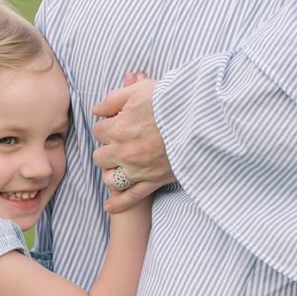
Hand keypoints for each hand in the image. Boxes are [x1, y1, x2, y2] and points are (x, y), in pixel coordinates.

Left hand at [90, 74, 173, 213]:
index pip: (98, 131)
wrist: (199, 118)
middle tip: (121, 141)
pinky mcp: (153, 181)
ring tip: (120, 164)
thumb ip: (113, 99)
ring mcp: (137, 169)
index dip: (107, 126)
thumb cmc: (170, 101)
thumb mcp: (140, 90)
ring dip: (112, 172)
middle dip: (107, 148)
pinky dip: (118, 203)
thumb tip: (97, 110)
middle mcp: (124, 152)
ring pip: (110, 179)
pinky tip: (109, 205)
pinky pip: (131, 197)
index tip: (118, 123)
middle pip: (100, 157)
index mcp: (118, 128)